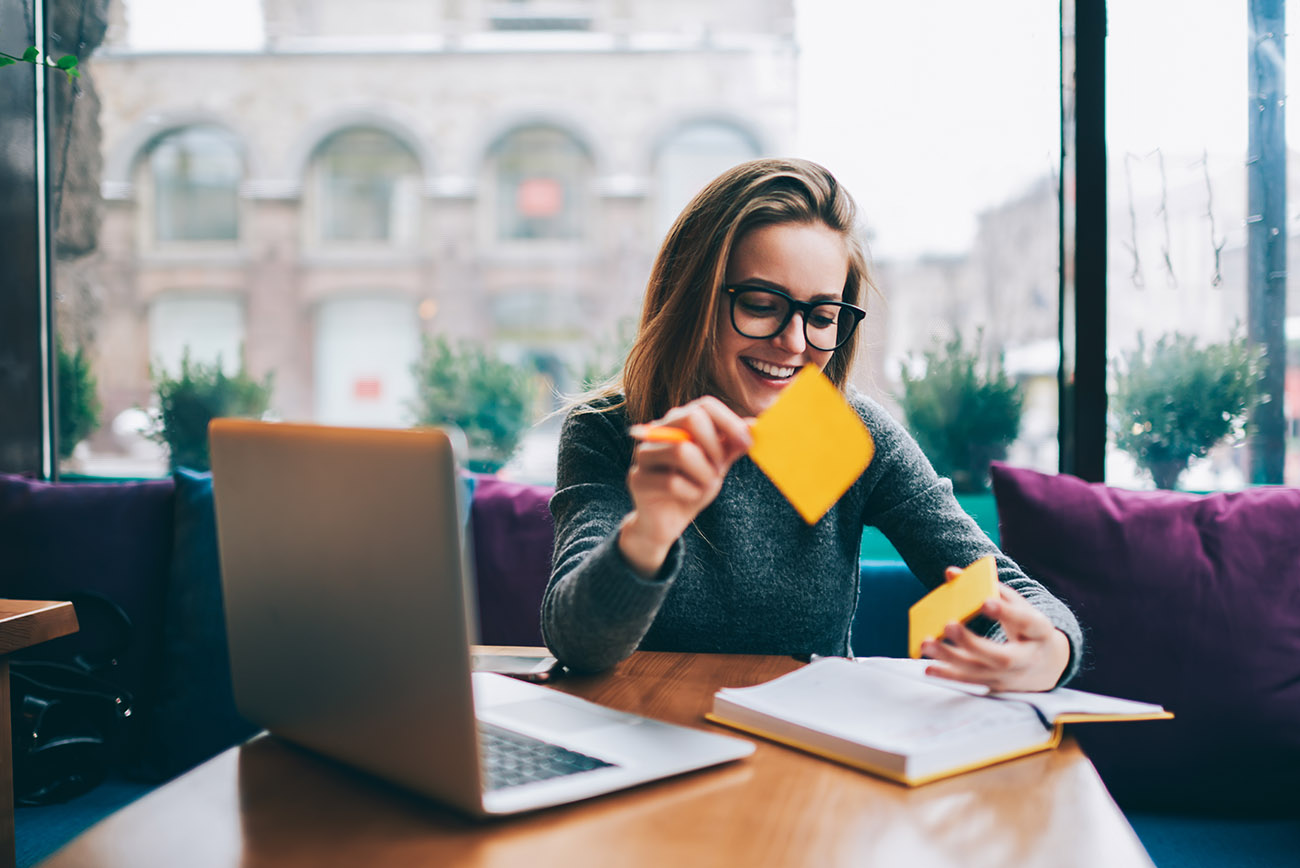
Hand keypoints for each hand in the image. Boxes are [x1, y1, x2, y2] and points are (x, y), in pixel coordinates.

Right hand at [619, 397, 751, 577]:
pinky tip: (689, 497)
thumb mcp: (717, 466)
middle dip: (714, 446)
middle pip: (691, 418)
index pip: (705, 405)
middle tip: (719, 468)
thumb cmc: (691, 488)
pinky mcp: (638, 479)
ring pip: (682, 451)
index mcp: (679, 422)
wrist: (666, 522)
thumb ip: (731, 446)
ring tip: (704, 485)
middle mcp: (658, 431)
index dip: (730, 421)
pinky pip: (672, 482)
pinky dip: (690, 493)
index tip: (747, 442)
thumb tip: (753, 423)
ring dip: (704, 474)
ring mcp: (644, 454)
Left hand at [919, 571, 1070, 691]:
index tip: (985, 602)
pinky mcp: (996, 686)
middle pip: (1001, 657)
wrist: (1047, 664)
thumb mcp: (1017, 605)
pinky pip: (971, 683)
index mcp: (1038, 631)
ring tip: (927, 643)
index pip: (1025, 622)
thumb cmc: (1026, 626)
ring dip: (951, 659)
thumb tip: (951, 573)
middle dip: (972, 643)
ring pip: (980, 672)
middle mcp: (1027, 658)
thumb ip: (987, 587)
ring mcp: (1011, 677)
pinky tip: (928, 668)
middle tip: (948, 625)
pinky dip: (948, 676)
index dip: (1006, 613)